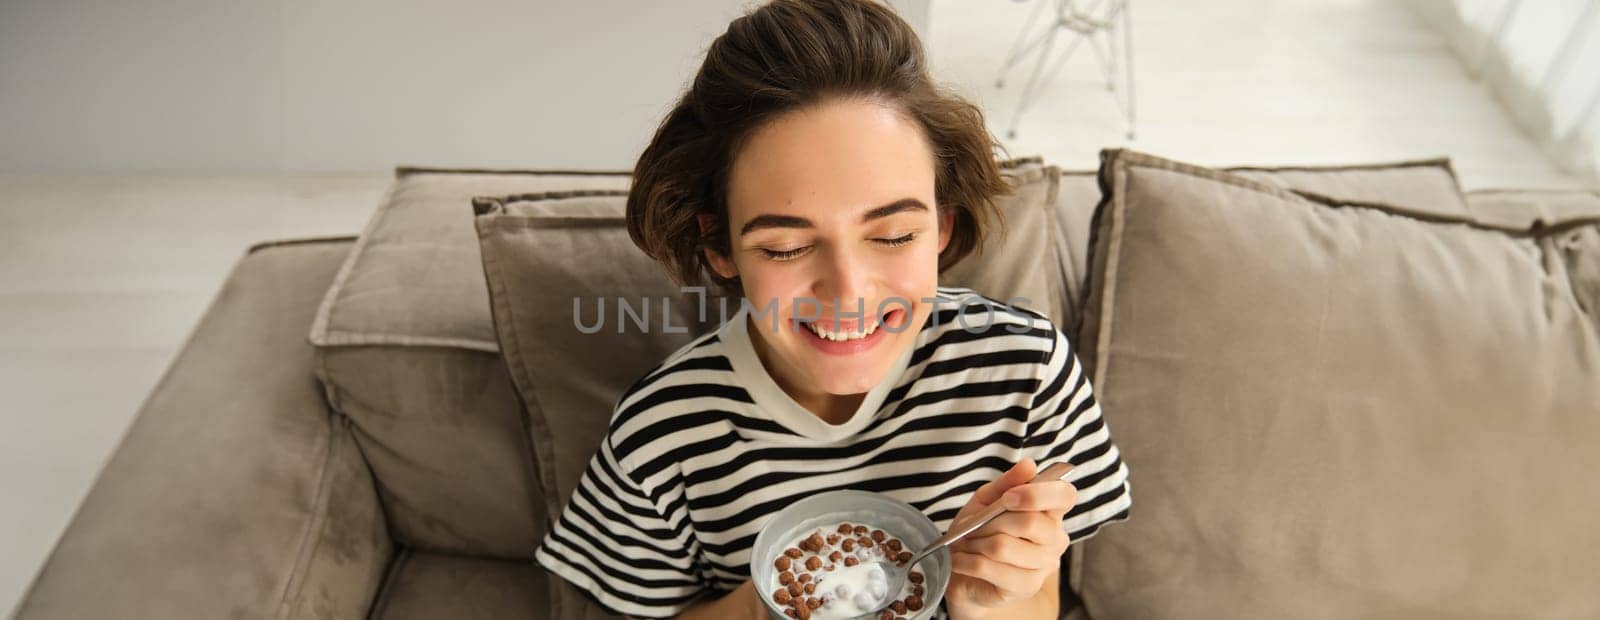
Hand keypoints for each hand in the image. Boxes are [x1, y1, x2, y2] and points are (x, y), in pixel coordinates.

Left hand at [943, 458, 1076, 617]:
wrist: (965, 571)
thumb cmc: (979, 532)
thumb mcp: (987, 501)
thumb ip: (1006, 483)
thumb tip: (1029, 465)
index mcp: (1050, 513)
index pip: (1065, 495)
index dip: (1037, 493)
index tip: (1009, 497)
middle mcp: (1055, 539)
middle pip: (1030, 522)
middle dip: (990, 522)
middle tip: (973, 526)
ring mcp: (1043, 566)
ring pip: (1004, 546)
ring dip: (976, 542)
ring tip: (967, 543)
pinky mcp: (1026, 587)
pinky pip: (989, 567)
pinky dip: (967, 561)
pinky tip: (961, 560)